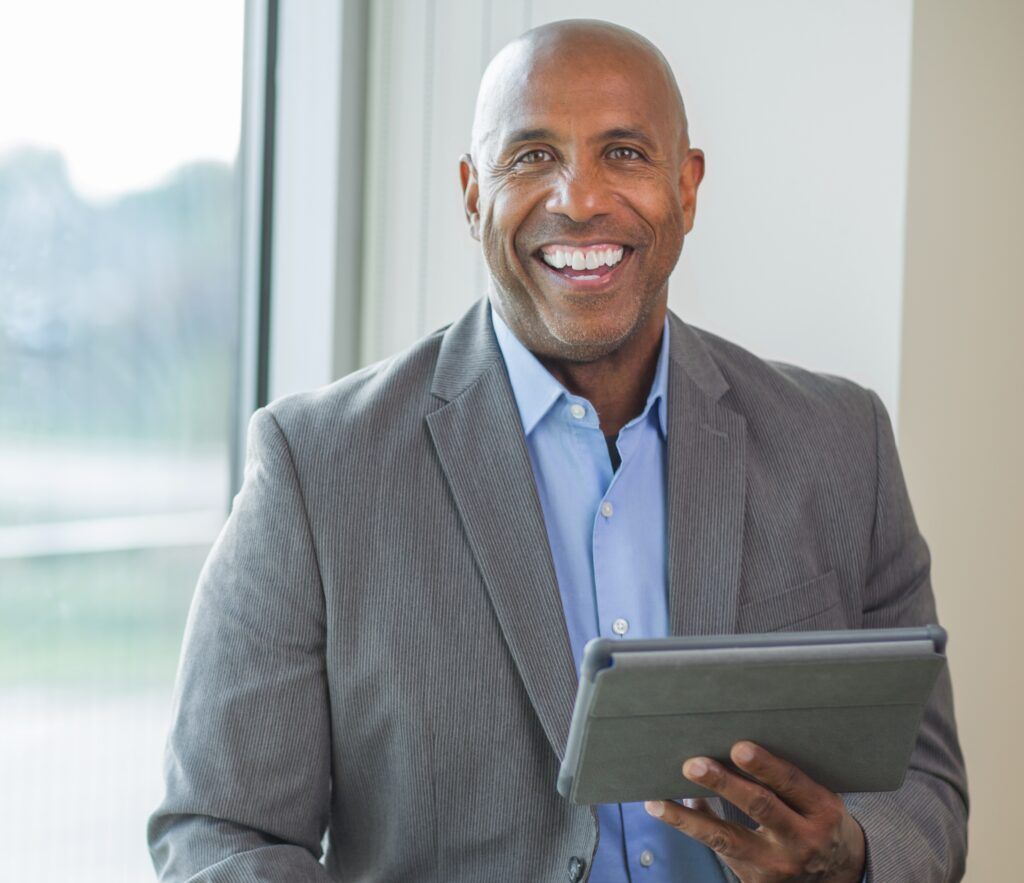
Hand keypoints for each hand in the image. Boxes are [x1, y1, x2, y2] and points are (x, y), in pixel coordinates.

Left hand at [644, 741, 865, 881]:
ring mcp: (779, 866)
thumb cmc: (816, 818)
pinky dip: (692, 827)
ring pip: (728, 839)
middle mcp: (803, 840)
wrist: (838, 874)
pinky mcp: (758, 881)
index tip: (739, 747)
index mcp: (822, 810)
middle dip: (725, 784)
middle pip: (761, 808)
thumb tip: (723, 746)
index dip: (766, 766)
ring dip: (689, 820)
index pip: (792, 784)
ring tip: (658, 802)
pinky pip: (719, 852)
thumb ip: (781, 778)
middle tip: (693, 765)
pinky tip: (665, 810)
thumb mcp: (815, 798)